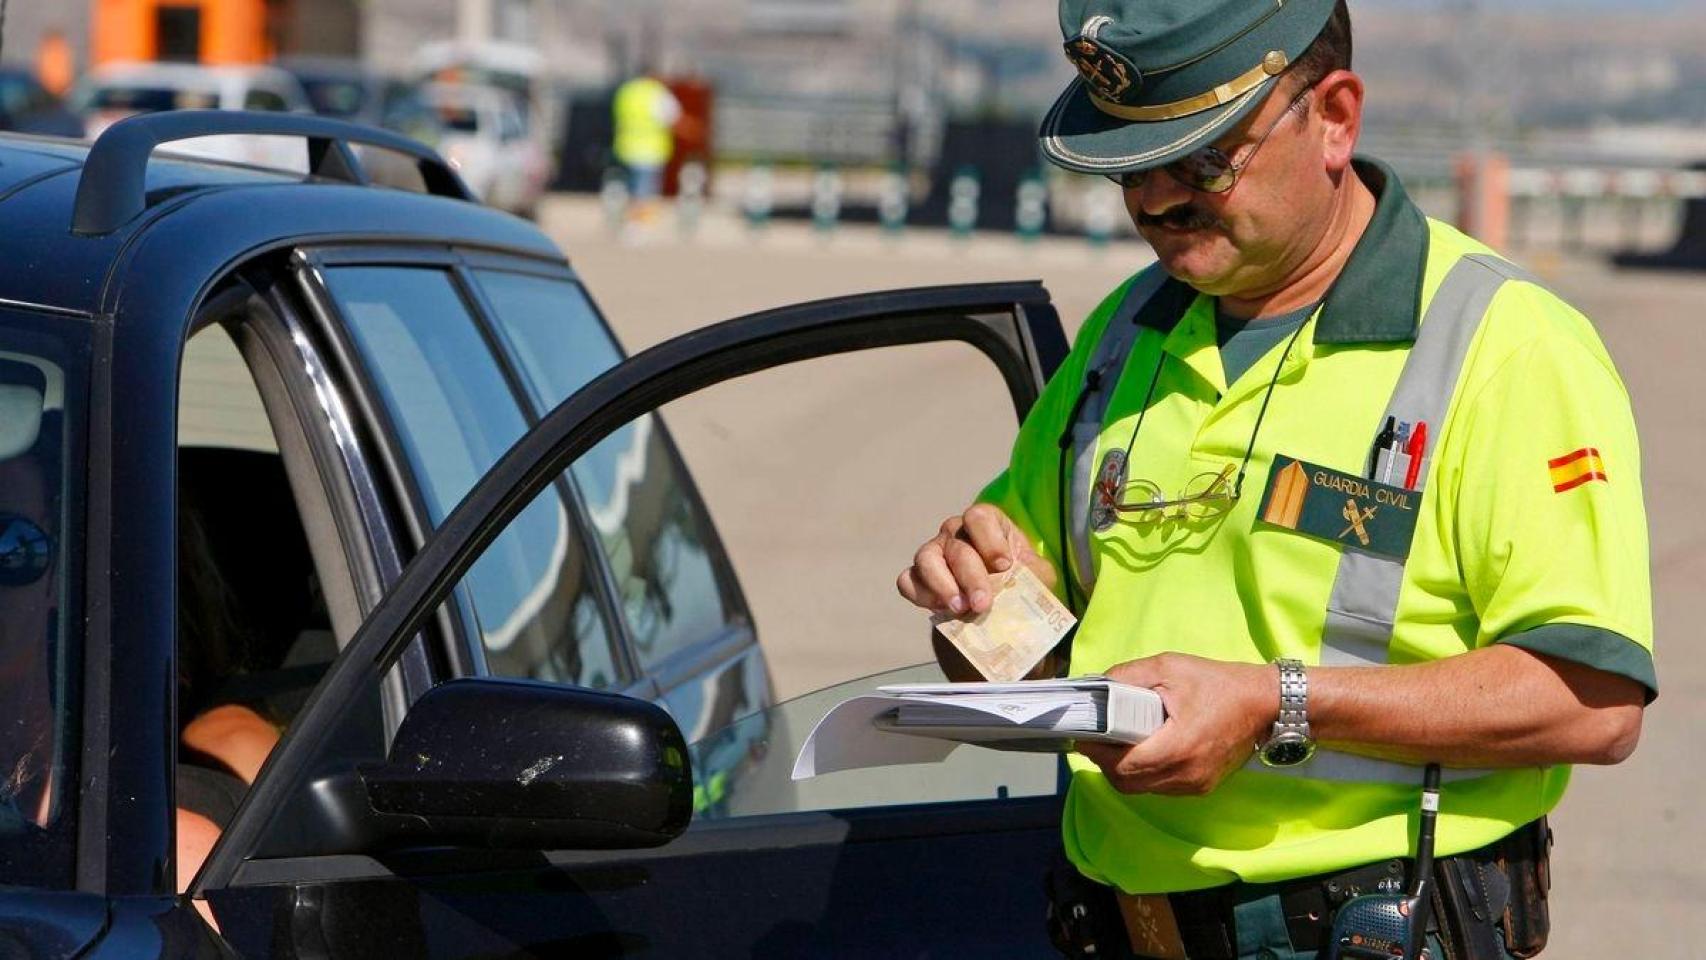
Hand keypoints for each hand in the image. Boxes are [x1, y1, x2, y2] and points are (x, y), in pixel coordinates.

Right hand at [896, 503, 1054, 616]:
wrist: (999, 607)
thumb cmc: (1019, 581)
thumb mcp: (1036, 575)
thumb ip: (1034, 575)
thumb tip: (1025, 584)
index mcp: (985, 523)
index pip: (979, 517)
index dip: (990, 541)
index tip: (1004, 565)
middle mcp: (955, 532)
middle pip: (957, 547)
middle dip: (971, 577)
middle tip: (982, 604)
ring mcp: (933, 553)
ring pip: (927, 559)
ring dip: (943, 585)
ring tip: (959, 609)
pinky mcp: (917, 577)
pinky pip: (907, 581)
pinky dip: (921, 596)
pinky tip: (942, 610)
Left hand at [1077, 653, 1274, 795]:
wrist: (1265, 703)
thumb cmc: (1218, 683)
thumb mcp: (1169, 668)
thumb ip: (1128, 676)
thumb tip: (1096, 686)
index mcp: (1178, 747)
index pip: (1122, 765)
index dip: (1097, 752)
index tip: (1083, 735)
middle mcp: (1186, 774)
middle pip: (1127, 783)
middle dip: (1105, 762)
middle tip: (1097, 738)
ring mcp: (1195, 785)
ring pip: (1142, 788)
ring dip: (1123, 770)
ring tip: (1118, 741)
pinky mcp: (1201, 787)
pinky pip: (1160, 787)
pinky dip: (1144, 773)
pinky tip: (1143, 749)